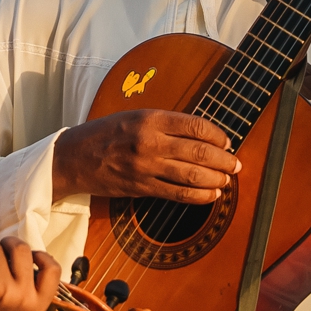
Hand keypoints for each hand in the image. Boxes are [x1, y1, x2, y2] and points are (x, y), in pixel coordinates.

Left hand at [0, 236, 60, 310]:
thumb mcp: (21, 307)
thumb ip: (30, 284)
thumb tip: (28, 251)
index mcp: (37, 304)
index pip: (53, 269)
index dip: (42, 256)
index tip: (30, 256)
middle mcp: (22, 297)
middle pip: (23, 250)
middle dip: (10, 242)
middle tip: (1, 248)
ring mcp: (2, 290)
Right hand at [53, 110, 239, 202]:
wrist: (74, 158)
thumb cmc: (106, 133)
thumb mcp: (135, 115)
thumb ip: (165, 122)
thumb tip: (201, 133)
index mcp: (149, 118)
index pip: (194, 125)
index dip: (217, 134)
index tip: (227, 140)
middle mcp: (149, 141)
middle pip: (198, 151)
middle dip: (224, 159)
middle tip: (236, 163)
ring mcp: (146, 167)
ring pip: (191, 175)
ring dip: (216, 178)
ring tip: (227, 178)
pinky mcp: (141, 188)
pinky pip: (177, 194)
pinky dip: (199, 196)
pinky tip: (212, 194)